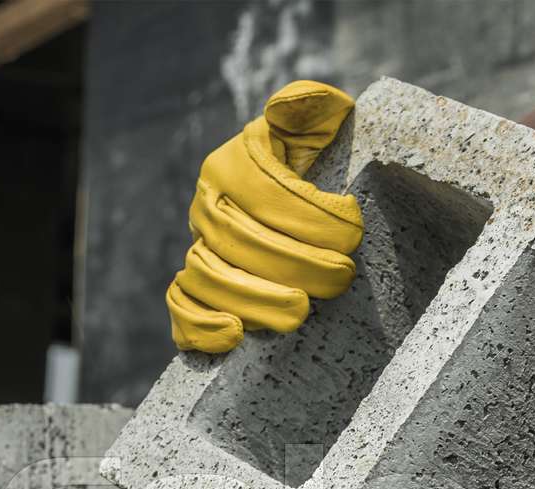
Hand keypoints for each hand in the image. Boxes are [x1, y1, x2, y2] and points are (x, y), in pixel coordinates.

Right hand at [166, 81, 362, 353]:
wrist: (286, 195)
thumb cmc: (307, 159)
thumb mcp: (311, 123)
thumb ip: (306, 108)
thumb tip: (297, 107)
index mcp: (233, 164)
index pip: (267, 192)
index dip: (311, 215)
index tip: (353, 230)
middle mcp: (209, 206)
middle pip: (240, 240)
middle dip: (296, 263)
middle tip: (341, 276)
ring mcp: (198, 247)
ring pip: (209, 276)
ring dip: (255, 298)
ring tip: (301, 311)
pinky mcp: (196, 286)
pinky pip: (182, 307)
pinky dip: (200, 325)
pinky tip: (235, 334)